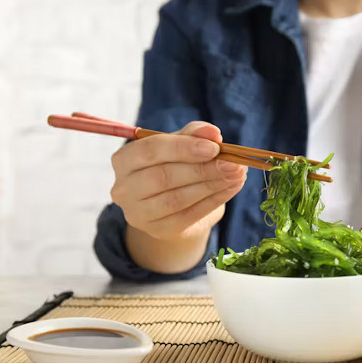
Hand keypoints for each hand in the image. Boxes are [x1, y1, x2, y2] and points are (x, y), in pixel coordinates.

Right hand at [110, 121, 246, 241]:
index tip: (214, 147)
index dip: (184, 148)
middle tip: (233, 164)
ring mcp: (138, 214)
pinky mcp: (158, 230)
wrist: (174, 204)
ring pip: (177, 199)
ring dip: (212, 185)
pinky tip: (232, 188)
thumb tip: (213, 133)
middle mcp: (124, 189)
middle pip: (163, 177)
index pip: (151, 150)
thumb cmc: (175, 166)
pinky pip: (189, 216)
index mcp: (124, 160)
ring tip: (237, 174)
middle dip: (203, 169)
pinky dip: (214, 200)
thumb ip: (194, 134)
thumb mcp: (182, 145)